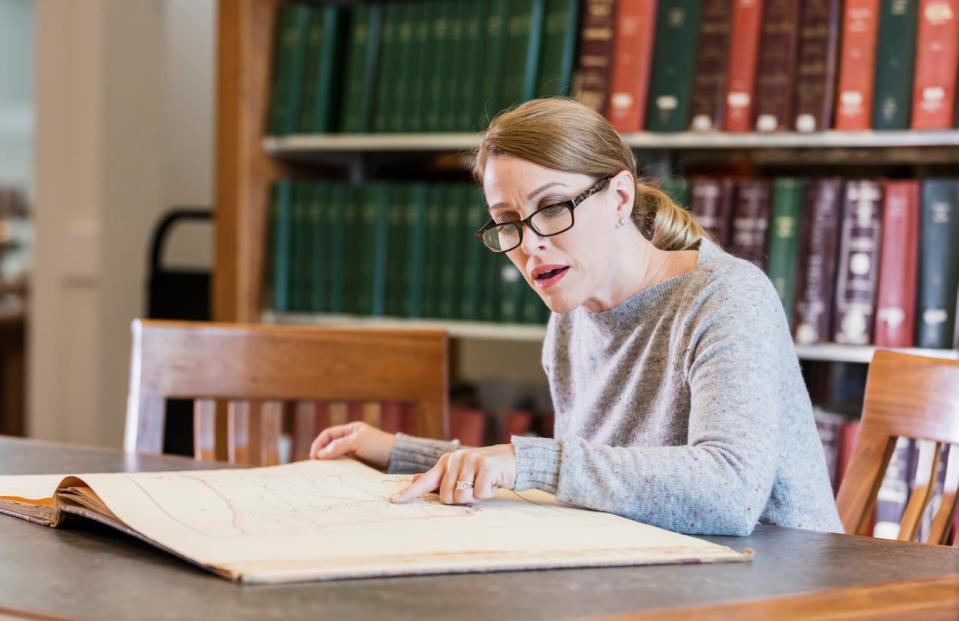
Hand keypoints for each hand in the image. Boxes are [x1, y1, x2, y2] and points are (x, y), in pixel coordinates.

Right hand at [309, 422, 394, 469]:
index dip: (318, 444)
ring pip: (336, 457)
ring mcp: (354, 452)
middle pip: (330, 446)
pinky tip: (335, 475)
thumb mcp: (357, 441)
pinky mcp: (358, 464)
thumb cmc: (379, 445)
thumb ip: (338, 446)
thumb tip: (320, 454)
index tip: (314, 456)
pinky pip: (344, 465)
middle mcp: (351, 440)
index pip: (328, 434)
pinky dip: (337, 469)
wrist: (397, 459)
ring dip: (328, 463)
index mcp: (351, 430)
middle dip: (321, 454)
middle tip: (315, 466)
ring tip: (323, 471)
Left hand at [390, 444, 515, 504]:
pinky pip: (479, 494)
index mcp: (447, 461)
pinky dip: (488, 493)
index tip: (393, 500)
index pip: (425, 481)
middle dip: (462, 499)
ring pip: (462, 497)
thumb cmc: (486, 470)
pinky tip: (494, 482)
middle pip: (447, 497)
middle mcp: (456, 459)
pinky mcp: (486, 466)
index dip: (409, 492)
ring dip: (476, 497)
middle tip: (475, 488)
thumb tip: (414, 478)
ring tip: (484, 484)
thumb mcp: (462, 471)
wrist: (514, 459)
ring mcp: (471, 460)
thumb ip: (440, 477)